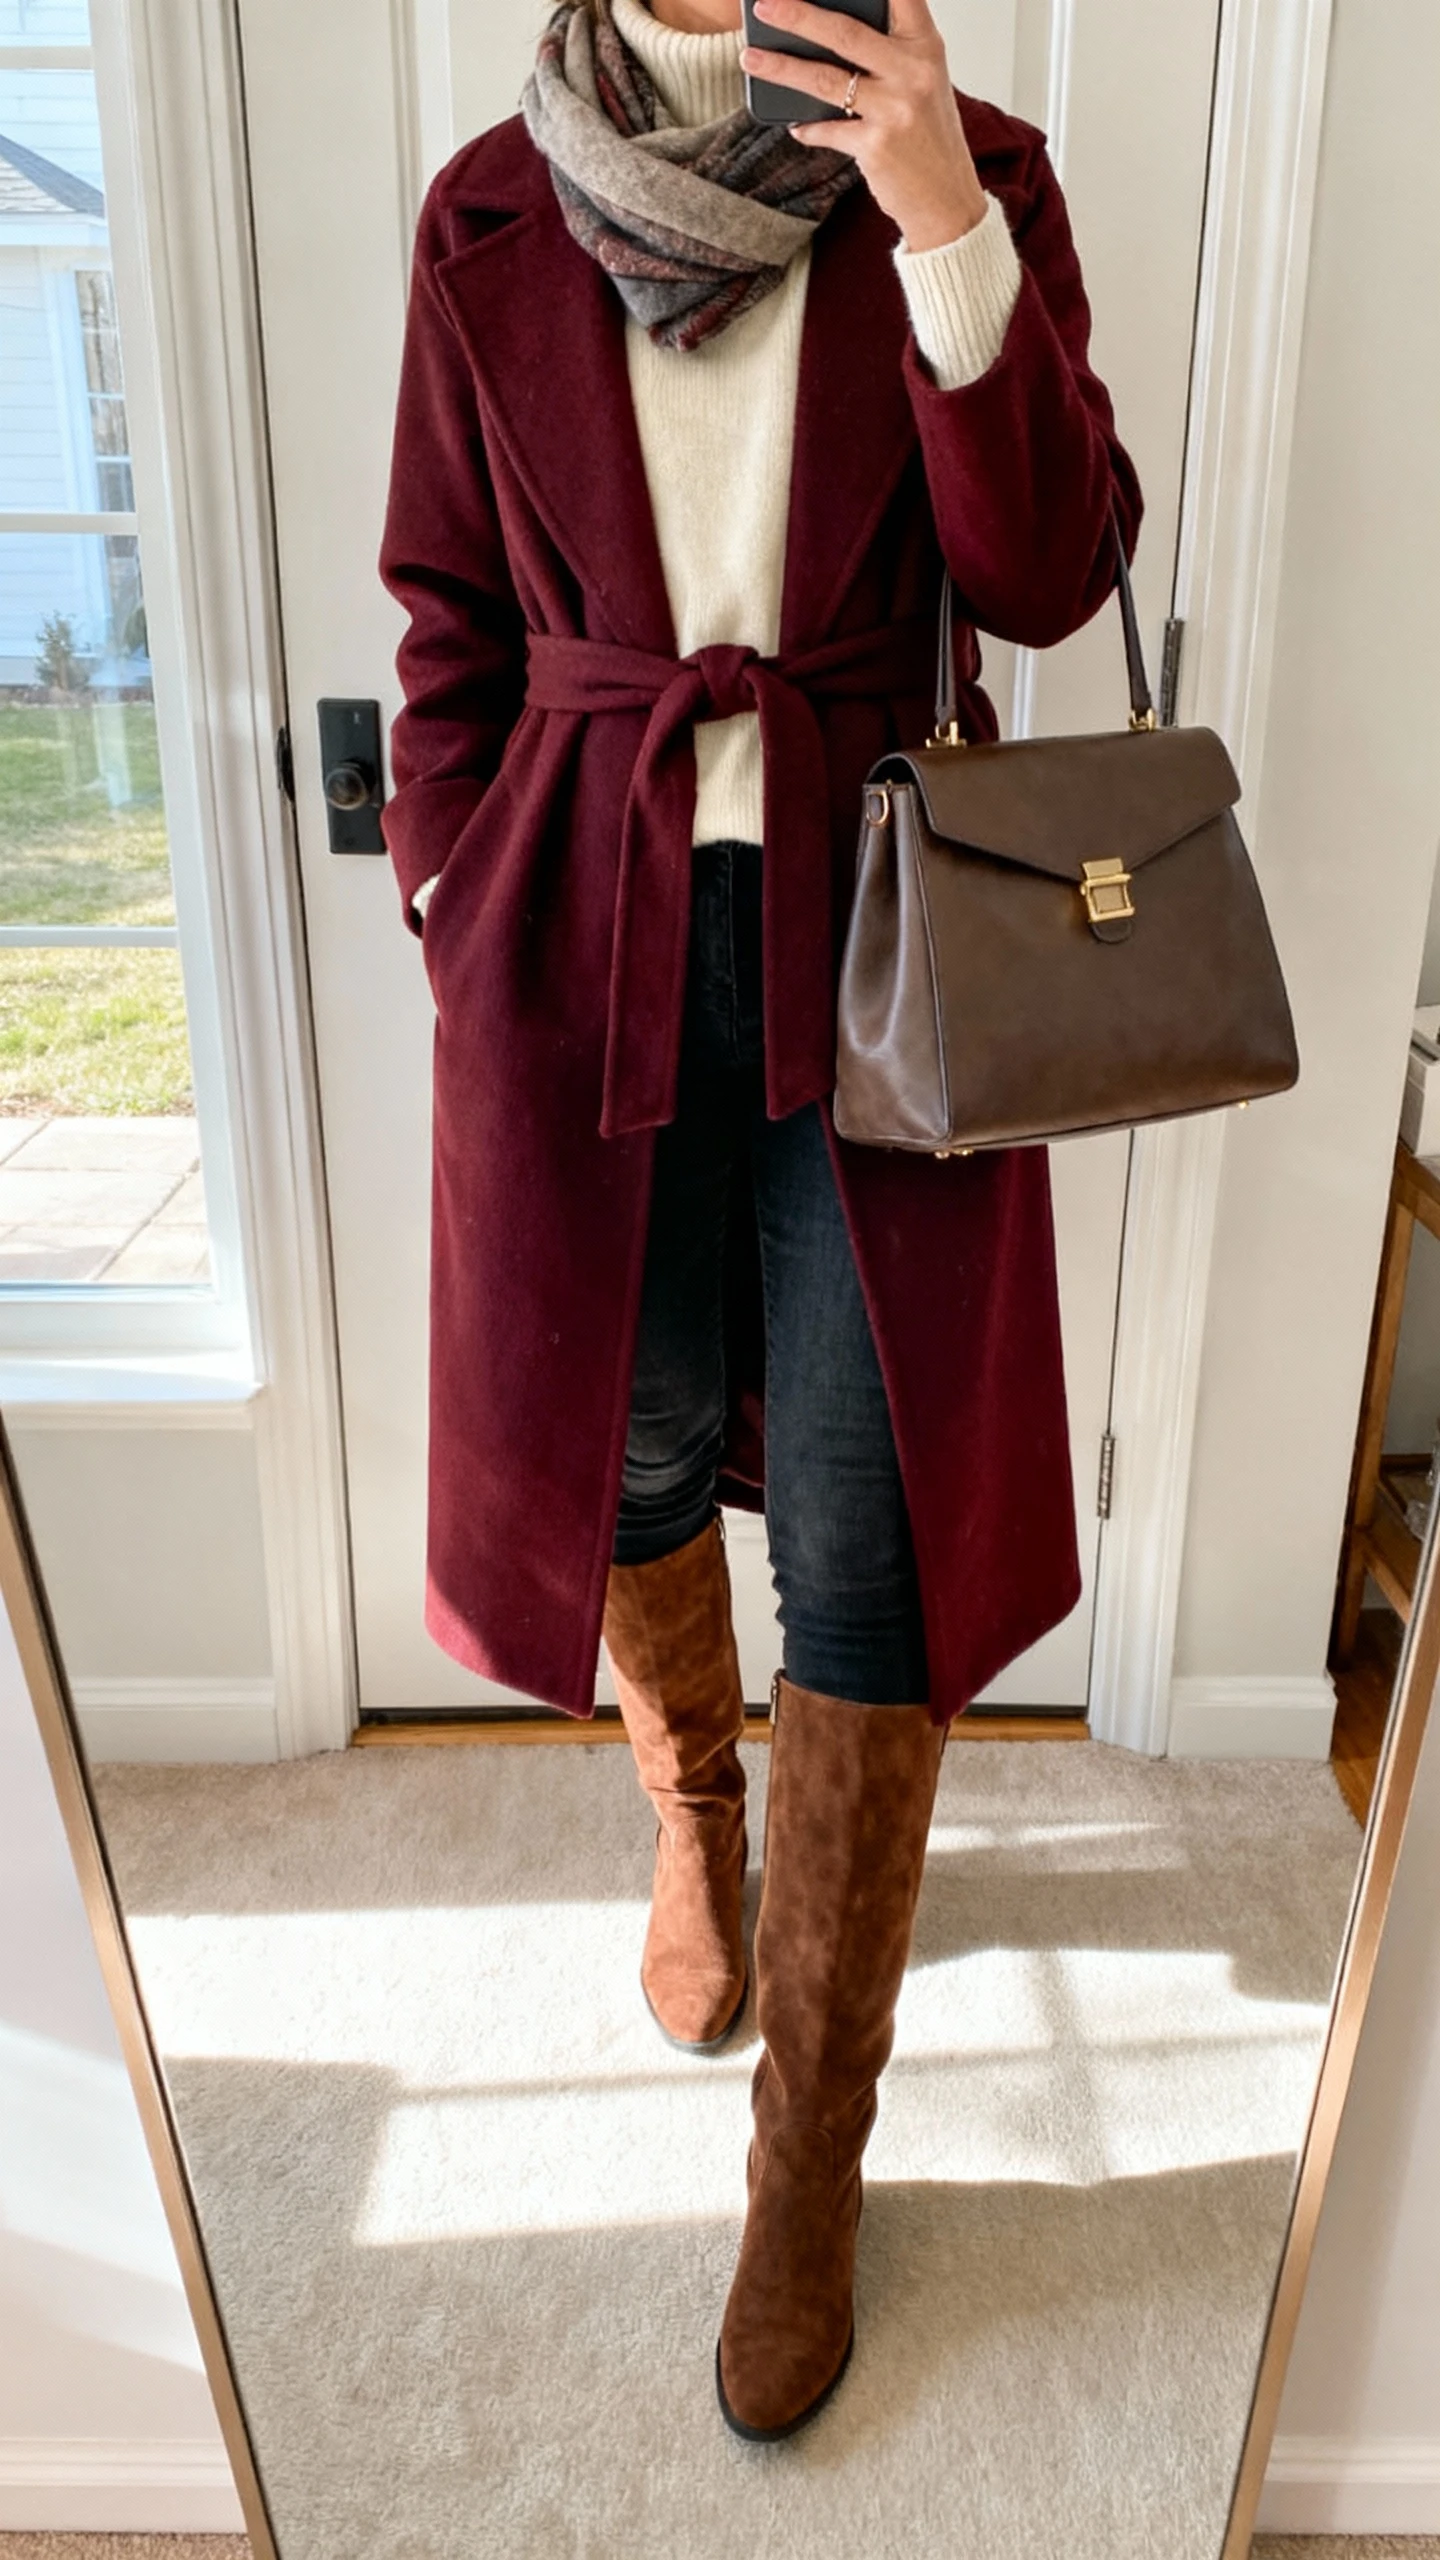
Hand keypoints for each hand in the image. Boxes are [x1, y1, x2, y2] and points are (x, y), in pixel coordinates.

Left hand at [741, 0, 987, 250]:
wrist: (948, 201)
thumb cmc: (929, 137)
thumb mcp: (922, 82)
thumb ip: (889, 54)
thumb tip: (824, 32)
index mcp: (926, 46)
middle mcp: (914, 71)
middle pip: (845, 32)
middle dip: (798, 15)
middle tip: (764, 5)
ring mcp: (895, 109)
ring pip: (825, 80)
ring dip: (781, 68)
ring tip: (749, 58)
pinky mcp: (876, 146)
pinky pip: (827, 129)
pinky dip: (807, 127)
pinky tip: (795, 124)